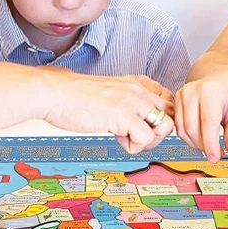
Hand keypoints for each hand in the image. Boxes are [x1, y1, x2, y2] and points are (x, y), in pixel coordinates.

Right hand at [42, 72, 174, 154]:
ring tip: (128, 139)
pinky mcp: (124, 116)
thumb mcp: (109, 93)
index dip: (159, 118)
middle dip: (158, 132)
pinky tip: (118, 140)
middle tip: (136, 136)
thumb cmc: (75, 96)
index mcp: (135, 82)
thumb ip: (126, 103)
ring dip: (150, 140)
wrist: (56, 93)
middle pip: (171, 114)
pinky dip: (135, 146)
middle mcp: (138, 90)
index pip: (168, 100)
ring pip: (165, 127)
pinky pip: (146, 138)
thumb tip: (136, 123)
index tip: (143, 124)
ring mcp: (133, 102)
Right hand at [174, 67, 227, 161]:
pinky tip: (202, 137)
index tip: (215, 158)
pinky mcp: (176, 101)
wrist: (225, 73)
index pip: (207, 124)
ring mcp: (181, 95)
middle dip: (204, 146)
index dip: (211, 145)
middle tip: (218, 154)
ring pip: (183, 130)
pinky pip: (179, 127)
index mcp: (210, 91)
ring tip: (211, 145)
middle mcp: (191, 91)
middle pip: (192, 129)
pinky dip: (189, 137)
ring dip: (196, 144)